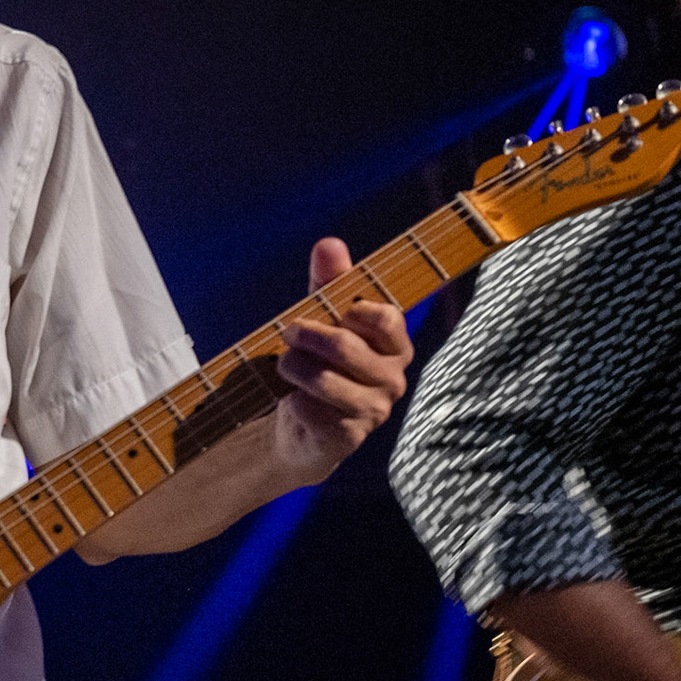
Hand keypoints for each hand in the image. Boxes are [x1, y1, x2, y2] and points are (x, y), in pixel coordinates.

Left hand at [271, 237, 412, 478]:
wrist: (303, 426)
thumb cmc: (320, 361)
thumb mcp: (323, 317)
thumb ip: (329, 282)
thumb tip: (330, 243)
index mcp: (395, 345)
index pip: (385, 319)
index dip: (352, 310)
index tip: (332, 311)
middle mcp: (392, 379)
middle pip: (344, 346)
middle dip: (304, 334)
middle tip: (287, 331)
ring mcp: (373, 411)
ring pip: (322, 378)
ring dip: (292, 366)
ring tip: (285, 365)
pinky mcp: (347, 437)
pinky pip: (308, 408)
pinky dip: (290, 398)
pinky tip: (293, 399)